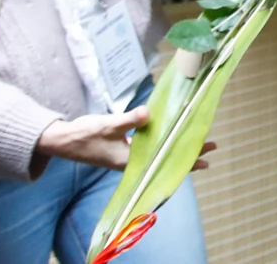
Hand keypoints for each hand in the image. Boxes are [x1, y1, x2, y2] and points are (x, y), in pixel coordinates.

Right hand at [34, 107, 217, 171]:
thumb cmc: (85, 135)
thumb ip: (129, 120)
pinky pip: (150, 149)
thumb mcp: (108, 125)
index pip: (165, 162)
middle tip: (212, 146)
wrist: (64, 141)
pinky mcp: (123, 151)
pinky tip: (169, 137)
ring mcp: (128, 157)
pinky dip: (162, 143)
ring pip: (159, 154)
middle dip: (189, 153)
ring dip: (176, 147)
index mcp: (130, 160)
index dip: (186, 159)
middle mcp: (132, 162)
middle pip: (166, 159)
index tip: (206, 156)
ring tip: (196, 141)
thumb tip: (149, 113)